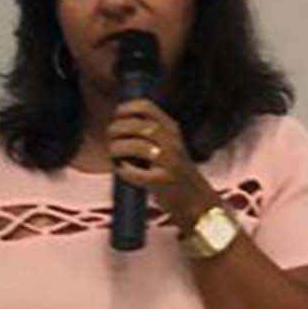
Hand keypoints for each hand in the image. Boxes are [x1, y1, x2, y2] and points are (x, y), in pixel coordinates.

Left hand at [106, 100, 217, 227]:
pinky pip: (136, 172)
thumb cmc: (176, 173)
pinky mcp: (162, 182)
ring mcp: (169, 162)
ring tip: (113, 154)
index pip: (146, 107)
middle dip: (118, 129)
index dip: (126, 109)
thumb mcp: (170, 145)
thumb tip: (119, 124)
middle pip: (140, 126)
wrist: (197, 201)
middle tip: (110, 137)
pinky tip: (120, 170)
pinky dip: (124, 170)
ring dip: (118, 148)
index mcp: (172, 130)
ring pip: (138, 146)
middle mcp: (173, 142)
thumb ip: (151, 133)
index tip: (115, 116)